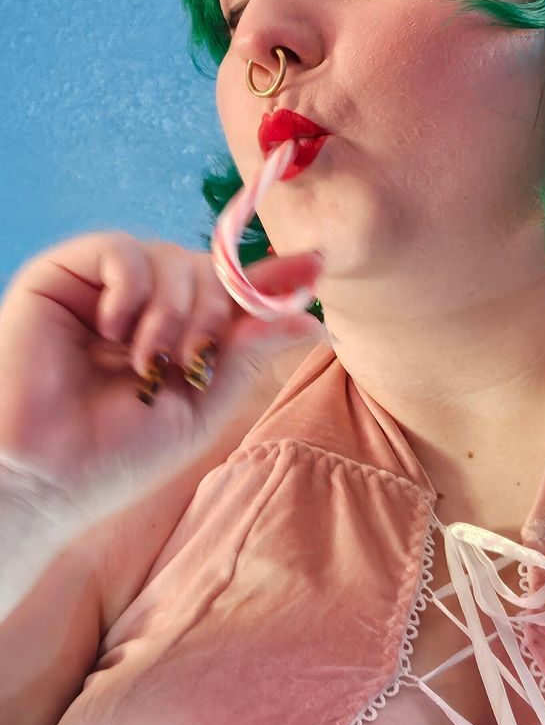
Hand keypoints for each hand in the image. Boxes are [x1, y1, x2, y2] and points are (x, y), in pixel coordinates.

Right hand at [0, 231, 324, 534]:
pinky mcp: (61, 275)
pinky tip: (112, 331)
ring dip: (173, 312)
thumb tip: (313, 318)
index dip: (271, 278)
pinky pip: (121, 248)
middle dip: (214, 312)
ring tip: (145, 362)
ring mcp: (102, 287)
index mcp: (174, 333)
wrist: (46, 475)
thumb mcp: (200, 405)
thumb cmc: (116, 454)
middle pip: (208, 267)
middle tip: (190, 360)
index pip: (230, 289)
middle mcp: (140, 303)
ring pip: (171, 256)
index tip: (317, 265)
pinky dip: (130, 289)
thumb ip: (247, 353)